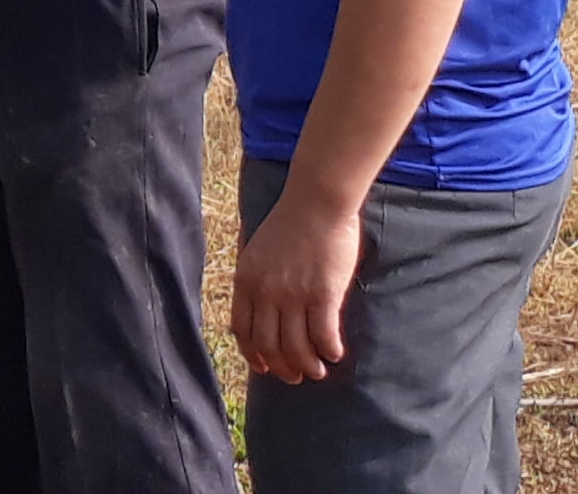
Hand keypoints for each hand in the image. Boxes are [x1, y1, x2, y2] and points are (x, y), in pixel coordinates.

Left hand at [232, 184, 362, 381]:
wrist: (316, 201)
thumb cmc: (291, 223)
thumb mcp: (258, 251)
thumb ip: (257, 280)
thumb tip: (264, 310)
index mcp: (246, 280)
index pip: (242, 330)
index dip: (253, 355)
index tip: (264, 367)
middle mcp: (266, 292)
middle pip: (268, 345)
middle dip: (281, 368)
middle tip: (295, 377)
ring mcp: (294, 294)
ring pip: (296, 348)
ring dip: (307, 366)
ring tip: (317, 371)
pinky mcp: (323, 294)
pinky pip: (323, 336)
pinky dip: (329, 351)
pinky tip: (335, 354)